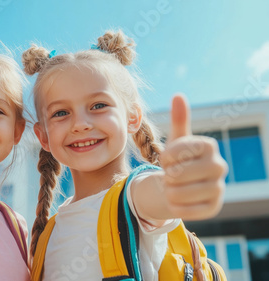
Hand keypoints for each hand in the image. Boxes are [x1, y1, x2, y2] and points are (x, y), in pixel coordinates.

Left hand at [160, 94, 227, 219]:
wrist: (182, 186)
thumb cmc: (178, 160)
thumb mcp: (176, 140)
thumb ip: (178, 120)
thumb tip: (178, 95)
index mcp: (210, 146)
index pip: (175, 151)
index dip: (164, 157)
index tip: (167, 159)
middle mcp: (219, 166)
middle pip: (177, 174)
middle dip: (166, 176)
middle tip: (170, 175)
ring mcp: (218, 189)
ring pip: (178, 193)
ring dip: (168, 191)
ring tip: (173, 187)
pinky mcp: (213, 208)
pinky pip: (185, 210)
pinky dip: (174, 206)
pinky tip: (178, 201)